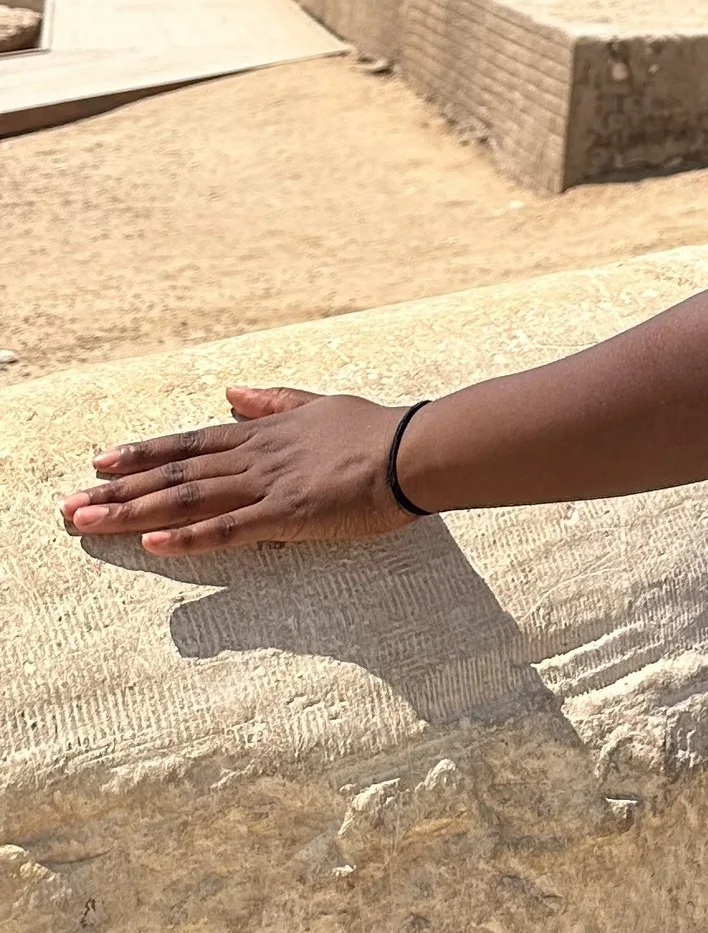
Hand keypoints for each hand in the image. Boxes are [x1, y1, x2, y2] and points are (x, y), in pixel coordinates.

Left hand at [60, 385, 420, 552]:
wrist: (413, 450)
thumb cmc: (373, 430)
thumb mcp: (318, 404)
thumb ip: (274, 400)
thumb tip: (233, 389)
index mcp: (264, 433)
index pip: (191, 444)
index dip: (144, 454)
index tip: (101, 461)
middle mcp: (256, 456)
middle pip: (176, 473)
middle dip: (119, 489)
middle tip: (70, 503)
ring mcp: (268, 485)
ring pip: (190, 499)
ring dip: (134, 511)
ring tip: (88, 520)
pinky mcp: (288, 516)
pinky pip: (230, 529)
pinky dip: (190, 537)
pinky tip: (153, 543)